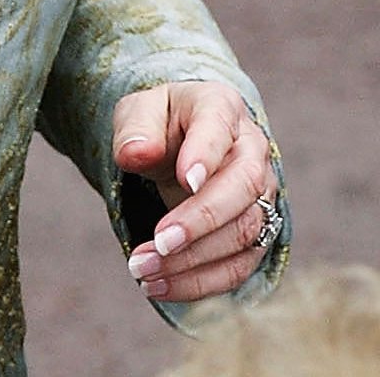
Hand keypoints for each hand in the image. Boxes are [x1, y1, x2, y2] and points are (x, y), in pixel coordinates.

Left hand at [113, 81, 279, 304]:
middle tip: (158, 242)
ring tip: (142, 270)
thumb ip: (136, 129)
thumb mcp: (139, 112)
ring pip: (243, 234)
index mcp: (221, 106)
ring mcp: (260, 195)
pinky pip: (237, 266)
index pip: (219, 127)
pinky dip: (200, 282)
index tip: (185, 180)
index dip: (207, 154)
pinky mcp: (254, 234)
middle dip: (200, 220)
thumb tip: (135, 153)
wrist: (181, 143)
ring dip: (194, 259)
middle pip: (242, 187)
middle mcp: (251, 150)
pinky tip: (158, 287)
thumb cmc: (159, 123)